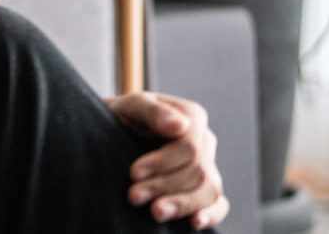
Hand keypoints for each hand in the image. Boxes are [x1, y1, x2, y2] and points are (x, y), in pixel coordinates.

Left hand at [110, 91, 227, 228]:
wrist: (109, 134)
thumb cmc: (121, 117)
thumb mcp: (129, 107)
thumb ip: (152, 111)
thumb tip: (179, 126)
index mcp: (192, 117)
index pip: (189, 146)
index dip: (163, 162)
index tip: (134, 173)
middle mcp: (204, 141)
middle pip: (197, 170)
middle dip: (164, 186)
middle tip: (133, 196)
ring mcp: (208, 165)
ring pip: (209, 189)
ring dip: (182, 203)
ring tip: (155, 212)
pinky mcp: (204, 188)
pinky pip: (219, 203)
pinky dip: (211, 214)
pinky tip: (194, 222)